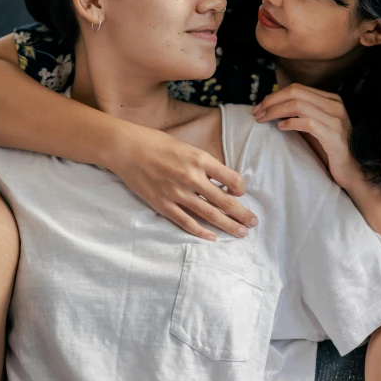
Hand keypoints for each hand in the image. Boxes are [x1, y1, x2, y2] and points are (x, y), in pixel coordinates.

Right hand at [112, 125, 257, 241]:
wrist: (127, 149)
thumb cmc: (156, 143)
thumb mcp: (186, 146)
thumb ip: (203, 163)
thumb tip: (220, 179)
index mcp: (200, 159)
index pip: (231, 179)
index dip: (240, 188)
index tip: (240, 192)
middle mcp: (192, 177)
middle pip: (225, 201)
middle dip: (242, 214)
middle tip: (254, 223)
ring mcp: (177, 193)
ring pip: (210, 214)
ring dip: (228, 225)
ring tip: (242, 233)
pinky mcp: (163, 205)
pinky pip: (186, 222)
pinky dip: (201, 231)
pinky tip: (212, 237)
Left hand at [252, 83, 363, 190]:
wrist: (352, 171)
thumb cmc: (329, 149)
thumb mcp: (313, 127)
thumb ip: (299, 114)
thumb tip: (271, 107)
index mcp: (330, 99)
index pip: (297, 88)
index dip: (275, 95)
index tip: (259, 106)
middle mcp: (335, 105)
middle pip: (295, 93)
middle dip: (271, 101)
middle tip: (256, 112)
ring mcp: (336, 119)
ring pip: (299, 105)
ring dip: (276, 111)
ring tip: (263, 119)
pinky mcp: (334, 135)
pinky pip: (308, 123)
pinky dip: (291, 123)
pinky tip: (281, 128)